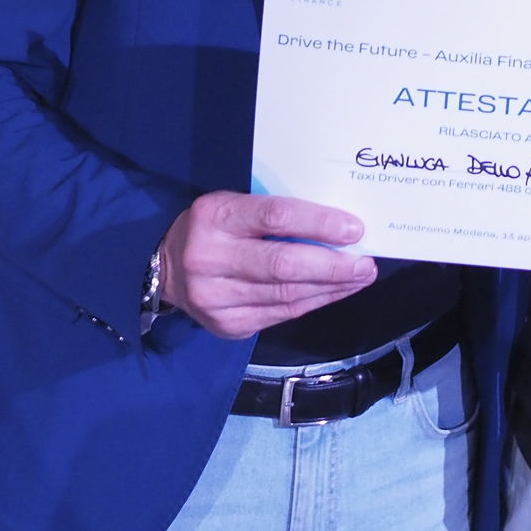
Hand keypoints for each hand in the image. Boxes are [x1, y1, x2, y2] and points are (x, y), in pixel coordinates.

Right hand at [158, 191, 376, 339]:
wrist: (164, 268)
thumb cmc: (214, 227)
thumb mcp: (233, 205)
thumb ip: (273, 214)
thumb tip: (337, 224)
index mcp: (216, 216)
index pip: (275, 217)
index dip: (318, 223)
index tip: (354, 229)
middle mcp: (210, 257)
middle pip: (282, 265)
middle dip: (332, 266)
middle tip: (365, 263)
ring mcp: (216, 297)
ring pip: (286, 295)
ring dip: (330, 288)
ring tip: (359, 277)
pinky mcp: (226, 325)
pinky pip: (280, 314)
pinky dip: (313, 303)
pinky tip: (334, 292)